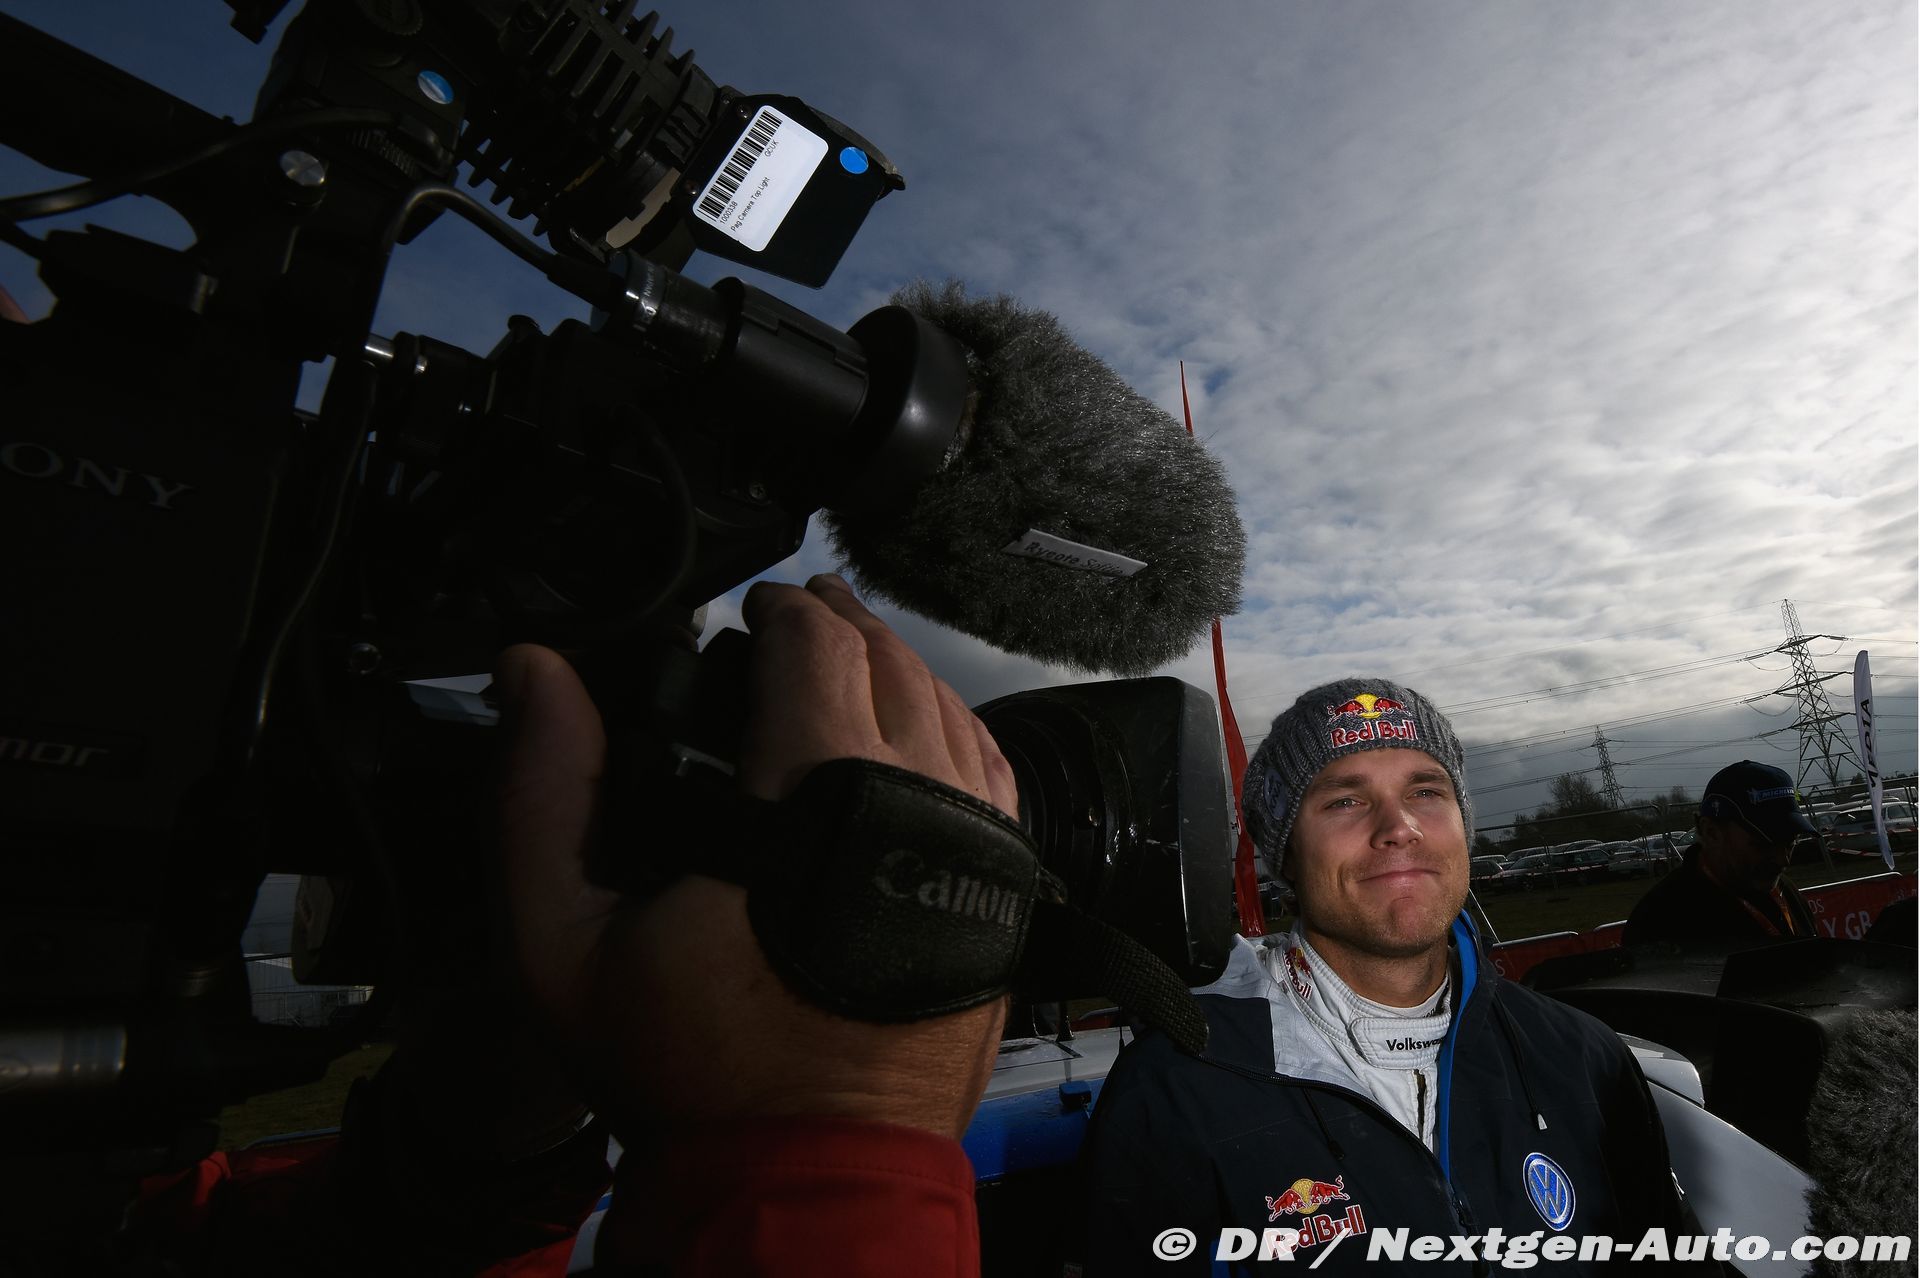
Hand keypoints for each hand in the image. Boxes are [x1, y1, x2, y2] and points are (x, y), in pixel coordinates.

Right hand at [494, 574, 1013, 1142]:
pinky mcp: (1004, 893)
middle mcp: (918, 799)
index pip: (816, 643)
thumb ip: (543, 794)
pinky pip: (994, 771)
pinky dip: (953, 729)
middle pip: (891, 660)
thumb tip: (532, 673)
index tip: (749, 611)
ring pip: (950, 708)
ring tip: (847, 660)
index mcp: (816, 790)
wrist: (807, 1175)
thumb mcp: (563, 941)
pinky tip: (919, 727)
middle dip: (839, 626)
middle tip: (795, 619)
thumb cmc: (688, 1068)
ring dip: (896, 670)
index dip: (780, 610)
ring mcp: (977, 846)